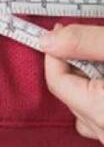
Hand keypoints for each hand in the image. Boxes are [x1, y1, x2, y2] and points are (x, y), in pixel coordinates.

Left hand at [41, 23, 103, 145]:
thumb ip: (86, 43)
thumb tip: (47, 40)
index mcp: (102, 112)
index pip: (56, 81)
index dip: (55, 52)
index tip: (62, 29)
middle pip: (70, 95)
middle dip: (74, 65)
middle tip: (90, 41)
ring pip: (86, 109)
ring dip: (89, 83)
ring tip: (102, 60)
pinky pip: (101, 118)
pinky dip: (100, 98)